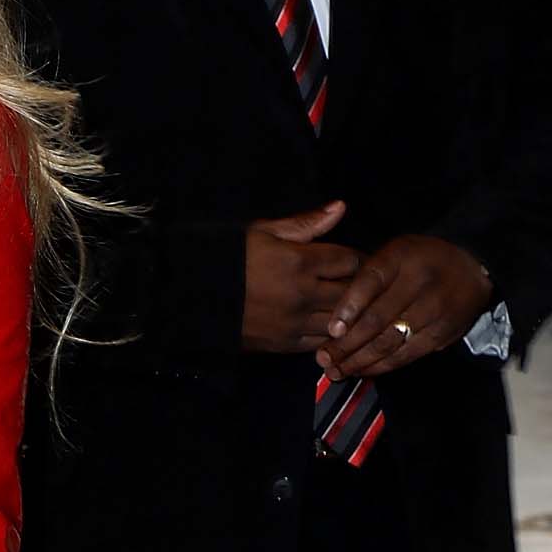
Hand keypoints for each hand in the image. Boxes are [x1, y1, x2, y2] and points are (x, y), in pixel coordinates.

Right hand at [241, 200, 358, 352]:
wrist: (194, 296)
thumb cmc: (229, 257)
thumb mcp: (265, 231)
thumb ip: (306, 223)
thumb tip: (340, 207)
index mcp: (299, 262)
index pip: (350, 260)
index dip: (356, 258)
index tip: (351, 259)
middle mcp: (302, 294)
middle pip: (351, 292)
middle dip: (357, 286)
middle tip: (354, 283)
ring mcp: (294, 322)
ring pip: (340, 321)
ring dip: (345, 313)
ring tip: (343, 306)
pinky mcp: (284, 344)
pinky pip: (321, 342)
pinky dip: (328, 334)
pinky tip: (326, 325)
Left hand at [322, 235, 491, 379]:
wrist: (471, 266)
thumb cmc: (420, 262)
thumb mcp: (393, 254)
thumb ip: (365, 278)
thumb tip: (335, 317)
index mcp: (401, 256)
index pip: (370, 282)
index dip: (348, 308)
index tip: (331, 330)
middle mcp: (418, 281)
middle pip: (377, 318)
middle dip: (346, 344)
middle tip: (324, 358)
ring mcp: (433, 309)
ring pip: (389, 341)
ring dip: (359, 360)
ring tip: (337, 369)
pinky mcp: (441, 332)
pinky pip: (406, 355)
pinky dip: (381, 366)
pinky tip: (363, 370)